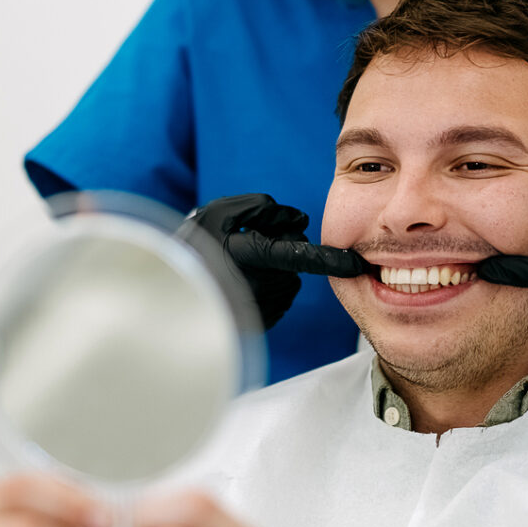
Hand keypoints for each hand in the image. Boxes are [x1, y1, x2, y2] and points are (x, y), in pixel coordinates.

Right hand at [182, 194, 368, 329]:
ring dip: (275, 268)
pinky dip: (267, 285)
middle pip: (294, 259)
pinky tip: (241, 282)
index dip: (333, 259)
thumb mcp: (220, 212)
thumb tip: (296, 218)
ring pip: (288, 278)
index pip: (305, 256)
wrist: (170, 294)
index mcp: (256, 258)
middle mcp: (263, 285)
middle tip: (249, 243)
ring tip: (240, 264)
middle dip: (282, 247)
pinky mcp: (261, 320)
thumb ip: (261, 207)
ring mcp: (263, 306)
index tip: (357, 263)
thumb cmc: (192, 249)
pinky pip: (277, 296)